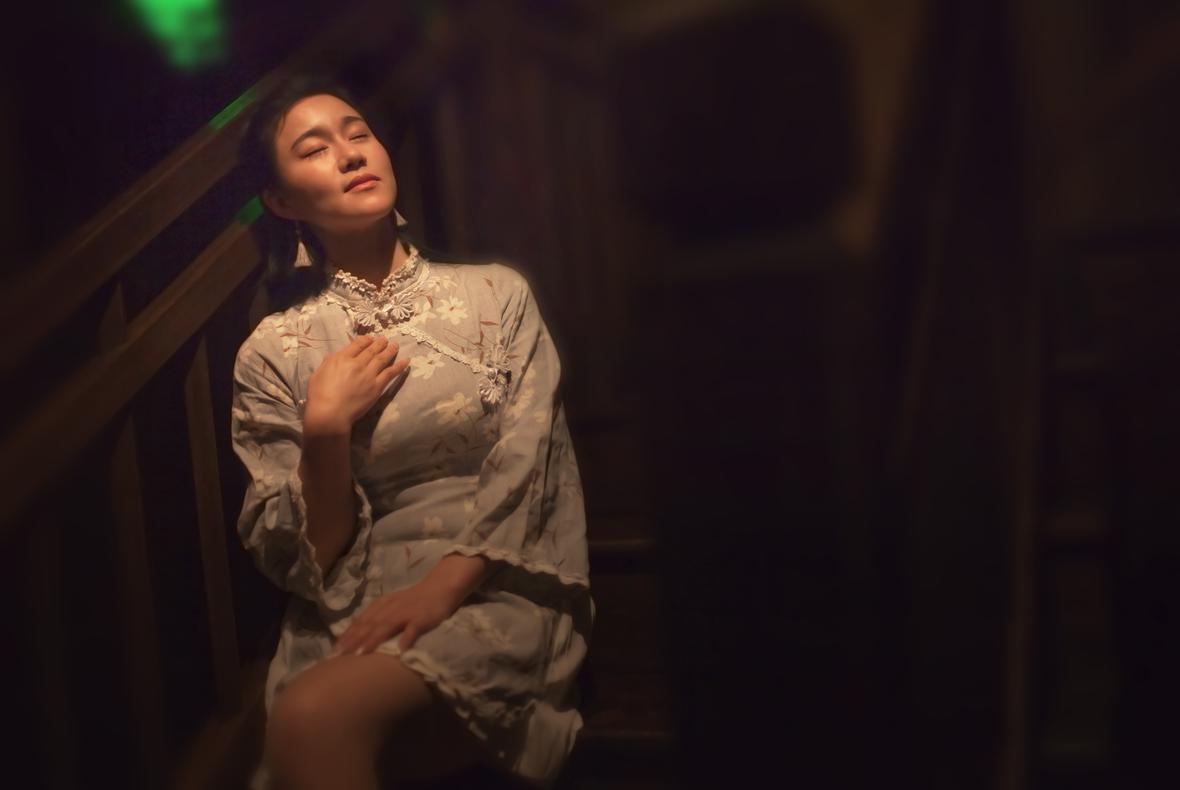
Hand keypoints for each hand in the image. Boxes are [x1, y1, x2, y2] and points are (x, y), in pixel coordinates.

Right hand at [305, 334, 407, 431]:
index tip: (371, 338)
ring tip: (395, 345)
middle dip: (379, 343)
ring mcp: (369, 374)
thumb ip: (329, 362)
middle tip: (385, 339)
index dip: (365, 340)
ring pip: (383, 359)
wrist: (330, 413)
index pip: (357, 344)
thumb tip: (336, 356)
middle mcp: (357, 363)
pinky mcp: (377, 387)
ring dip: (390, 350)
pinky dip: (399, 366)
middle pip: (372, 350)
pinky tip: (406, 361)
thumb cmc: (319, 395)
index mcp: (342, 358)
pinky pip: (391, 373)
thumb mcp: (318, 373)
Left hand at [330, 575, 461, 655]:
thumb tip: (354, 630)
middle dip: (354, 641)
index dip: (347, 635)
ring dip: (373, 640)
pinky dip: (407, 638)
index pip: (361, 621)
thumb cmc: (415, 599)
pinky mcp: (423, 618)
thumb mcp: (392, 604)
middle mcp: (391, 608)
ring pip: (387, 626)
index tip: (334, 651)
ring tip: (361, 654)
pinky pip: (414, 628)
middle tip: (340, 656)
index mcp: (382, 605)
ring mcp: (407, 613)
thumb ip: (376, 616)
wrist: (441, 586)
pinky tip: (401, 650)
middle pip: (369, 625)